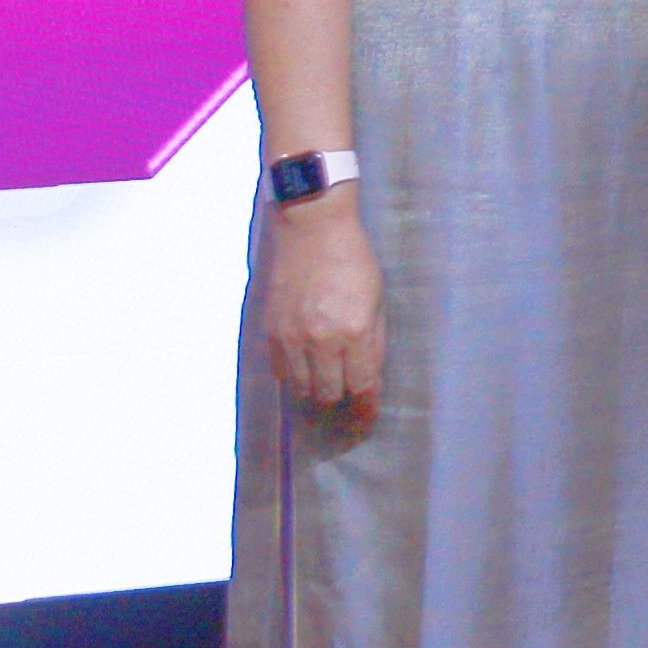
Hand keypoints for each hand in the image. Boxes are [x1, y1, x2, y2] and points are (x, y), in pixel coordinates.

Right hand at [261, 198, 386, 417]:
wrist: (312, 230)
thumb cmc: (354, 261)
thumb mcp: (376, 299)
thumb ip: (372, 339)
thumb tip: (368, 374)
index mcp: (354, 331)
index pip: (361, 384)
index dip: (367, 405)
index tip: (369, 417)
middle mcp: (320, 341)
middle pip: (328, 393)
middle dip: (341, 397)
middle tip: (347, 394)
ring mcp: (291, 337)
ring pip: (301, 387)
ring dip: (315, 388)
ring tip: (325, 381)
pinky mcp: (270, 331)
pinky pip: (279, 371)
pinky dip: (292, 374)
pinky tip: (303, 366)